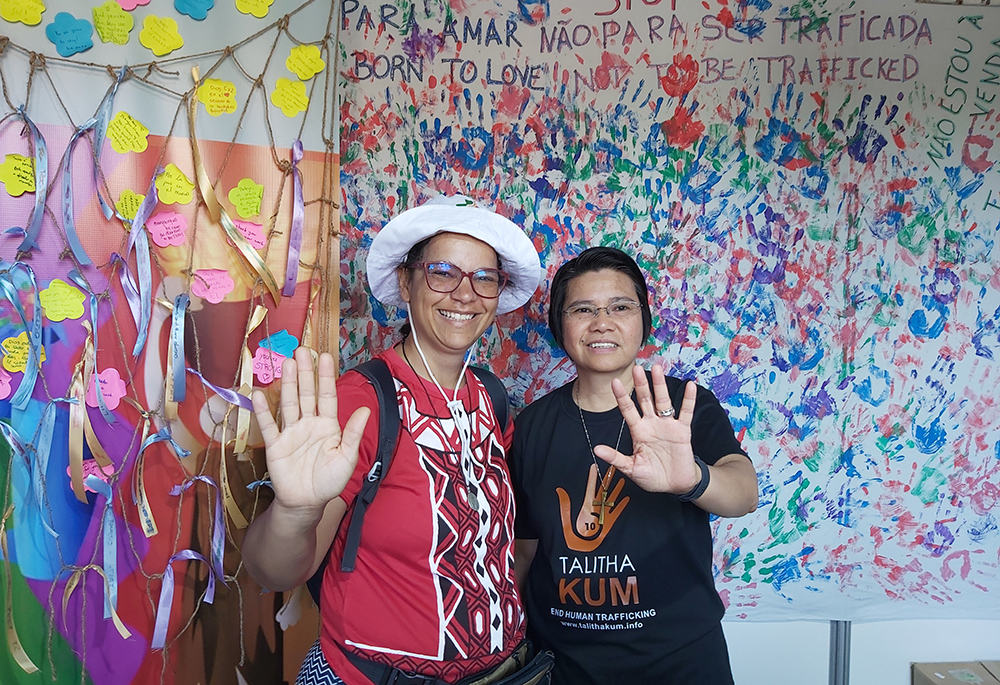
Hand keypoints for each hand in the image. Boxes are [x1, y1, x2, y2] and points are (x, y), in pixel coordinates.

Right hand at [251, 347, 370, 513]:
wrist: (306, 503)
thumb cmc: (329, 480)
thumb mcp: (346, 457)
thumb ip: (353, 433)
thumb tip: (366, 409)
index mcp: (328, 425)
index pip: (327, 396)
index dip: (326, 377)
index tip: (325, 357)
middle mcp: (309, 423)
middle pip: (307, 393)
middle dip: (305, 372)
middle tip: (302, 350)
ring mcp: (291, 432)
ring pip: (289, 403)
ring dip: (288, 384)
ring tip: (286, 363)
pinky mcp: (275, 444)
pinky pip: (268, 425)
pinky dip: (263, 411)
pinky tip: (259, 394)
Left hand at [555, 464, 629, 552]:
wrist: (581, 552)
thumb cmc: (572, 538)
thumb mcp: (565, 520)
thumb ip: (564, 506)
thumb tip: (558, 491)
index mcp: (584, 506)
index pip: (590, 488)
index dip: (592, 477)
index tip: (594, 466)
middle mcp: (595, 509)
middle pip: (602, 491)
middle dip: (607, 479)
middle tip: (613, 467)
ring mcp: (603, 515)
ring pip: (611, 499)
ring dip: (616, 489)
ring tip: (622, 478)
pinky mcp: (610, 523)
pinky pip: (617, 511)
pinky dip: (622, 504)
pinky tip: (627, 497)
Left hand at [592, 363, 700, 494]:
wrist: (675, 485)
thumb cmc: (652, 476)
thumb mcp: (632, 469)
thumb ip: (616, 458)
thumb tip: (596, 449)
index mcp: (638, 431)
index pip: (627, 410)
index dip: (621, 397)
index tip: (614, 382)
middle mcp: (651, 424)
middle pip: (645, 400)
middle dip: (641, 384)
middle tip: (637, 368)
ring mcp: (667, 425)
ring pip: (663, 401)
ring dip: (660, 385)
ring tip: (658, 368)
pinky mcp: (682, 431)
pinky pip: (686, 412)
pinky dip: (688, 400)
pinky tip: (690, 386)